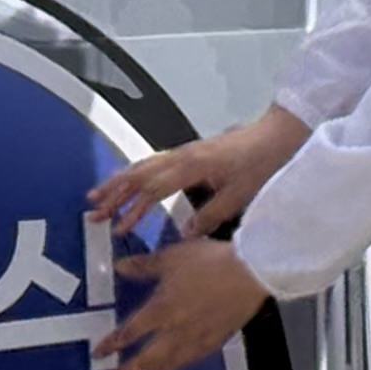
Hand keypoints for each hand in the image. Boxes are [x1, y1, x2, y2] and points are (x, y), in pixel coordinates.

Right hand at [90, 105, 306, 239]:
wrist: (276, 136)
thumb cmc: (261, 163)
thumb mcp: (238, 196)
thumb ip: (209, 216)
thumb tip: (184, 233)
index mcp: (192, 166)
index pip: (153, 190)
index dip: (133, 210)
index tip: (118, 227)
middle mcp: (183, 156)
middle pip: (139, 173)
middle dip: (114, 193)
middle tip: (94, 211)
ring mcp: (184, 152)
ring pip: (143, 165)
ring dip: (120, 181)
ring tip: (99, 196)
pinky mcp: (190, 153)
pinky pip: (154, 161)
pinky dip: (136, 173)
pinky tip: (130, 182)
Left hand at [107, 235, 269, 369]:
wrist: (249, 274)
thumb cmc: (209, 262)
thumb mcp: (170, 257)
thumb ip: (143, 266)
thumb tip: (118, 267)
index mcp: (161, 309)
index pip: (130, 332)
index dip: (112, 344)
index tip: (98, 354)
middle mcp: (175, 330)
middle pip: (148, 358)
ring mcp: (197, 338)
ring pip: (170, 363)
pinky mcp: (217, 339)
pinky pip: (193, 359)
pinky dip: (179, 366)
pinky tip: (177, 367)